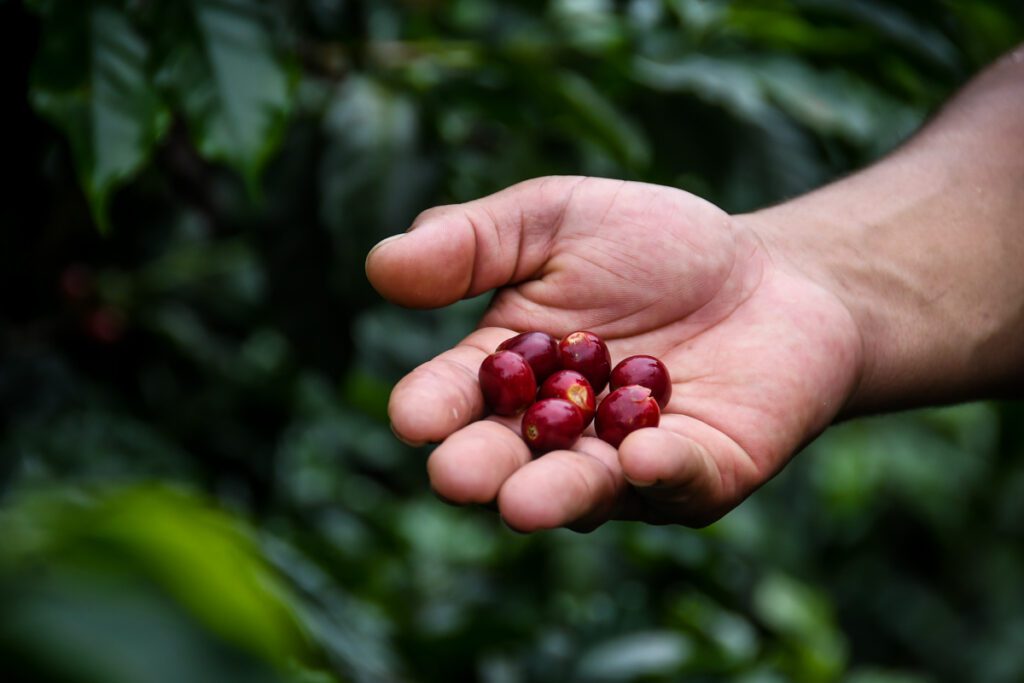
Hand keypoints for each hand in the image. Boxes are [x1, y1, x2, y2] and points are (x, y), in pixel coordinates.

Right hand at [366, 176, 862, 530]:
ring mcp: (626, 462)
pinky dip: (660, 472)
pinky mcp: (702, 473)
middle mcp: (556, 434)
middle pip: (508, 459)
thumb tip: (381, 265)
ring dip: (556, 493)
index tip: (413, 416)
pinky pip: (678, 481)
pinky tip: (641, 457)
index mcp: (508, 374)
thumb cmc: (655, 247)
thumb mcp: (556, 219)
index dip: (432, 406)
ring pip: (584, 486)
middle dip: (482, 468)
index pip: (456, 396)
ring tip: (523, 503)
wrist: (772, 274)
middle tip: (457, 475)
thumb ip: (475, 240)